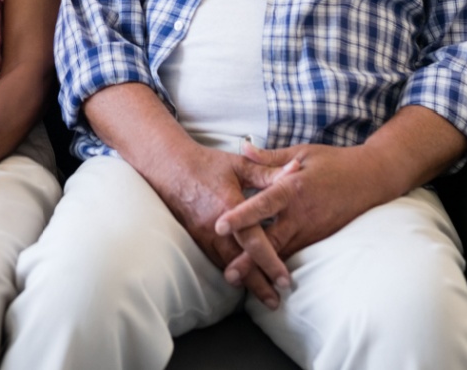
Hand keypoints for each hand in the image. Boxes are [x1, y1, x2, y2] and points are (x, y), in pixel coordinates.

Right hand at [149, 143, 294, 308]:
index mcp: (230, 206)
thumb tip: (297, 170)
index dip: (269, 262)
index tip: (284, 280)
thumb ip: (269, 172)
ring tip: (265, 297)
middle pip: (239, 262)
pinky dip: (231, 272)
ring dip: (245, 283)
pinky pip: (216, 259)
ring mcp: (203, 234)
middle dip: (258, 284)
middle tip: (276, 302)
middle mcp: (215, 226)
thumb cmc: (207, 164)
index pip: (252, 241)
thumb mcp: (240, 164)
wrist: (169, 167)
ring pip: (226, 265)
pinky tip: (243, 282)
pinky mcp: (197, 238)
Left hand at [215, 141, 398, 278]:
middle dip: (249, 258)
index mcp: (293, 189)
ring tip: (239, 280)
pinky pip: (294, 254)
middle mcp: (301, 215)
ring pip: (282, 254)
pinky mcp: (318, 240)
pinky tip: (262, 276)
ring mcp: (311, 231)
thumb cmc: (334, 162)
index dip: (241, 216)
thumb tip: (242, 148)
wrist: (371, 180)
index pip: (262, 205)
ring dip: (261, 268)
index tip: (219, 226)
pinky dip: (277, 265)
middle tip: (228, 274)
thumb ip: (269, 156)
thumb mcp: (301, 152)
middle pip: (271, 241)